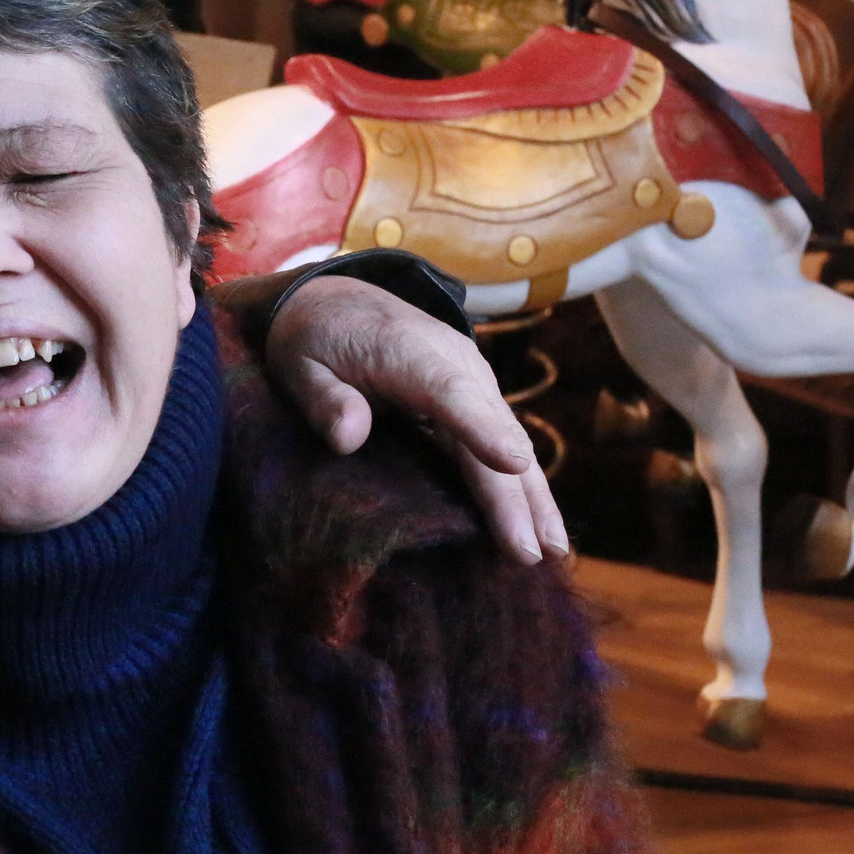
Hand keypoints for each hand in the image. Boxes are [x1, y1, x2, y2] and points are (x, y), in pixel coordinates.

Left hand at [266, 276, 569, 564]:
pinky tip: (538, 526)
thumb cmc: (315, 337)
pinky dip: (523, 485)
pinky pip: (502, 442)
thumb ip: (323, 399)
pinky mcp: (475, 397)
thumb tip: (348, 437)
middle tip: (532, 552)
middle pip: (492, 429)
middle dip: (516, 493)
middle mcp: (454, 363)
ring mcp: (472, 380)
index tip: (513, 465)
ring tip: (554, 552)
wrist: (337, 300)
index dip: (482, 429)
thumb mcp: (299, 362)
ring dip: (534, 497)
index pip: (451, 393)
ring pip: (510, 441)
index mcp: (409, 352)